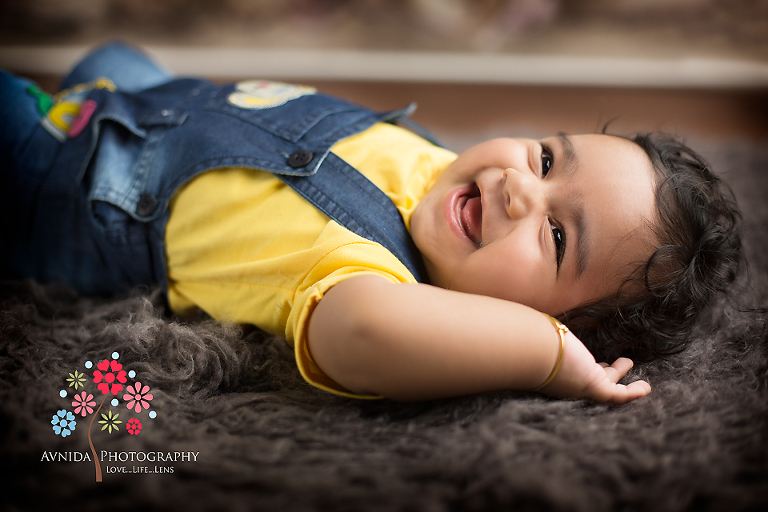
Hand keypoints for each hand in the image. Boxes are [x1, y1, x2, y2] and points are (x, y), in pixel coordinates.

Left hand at [536, 329, 650, 403]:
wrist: (530, 349)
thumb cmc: (530, 339)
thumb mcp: (539, 333)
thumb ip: (541, 328)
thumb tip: (533, 316)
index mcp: (554, 372)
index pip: (572, 372)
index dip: (584, 367)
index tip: (592, 361)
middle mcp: (567, 384)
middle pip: (587, 382)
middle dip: (600, 373)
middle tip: (609, 365)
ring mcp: (580, 387)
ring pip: (605, 385)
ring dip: (618, 374)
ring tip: (627, 362)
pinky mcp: (593, 386)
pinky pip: (618, 395)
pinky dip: (633, 393)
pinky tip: (646, 388)